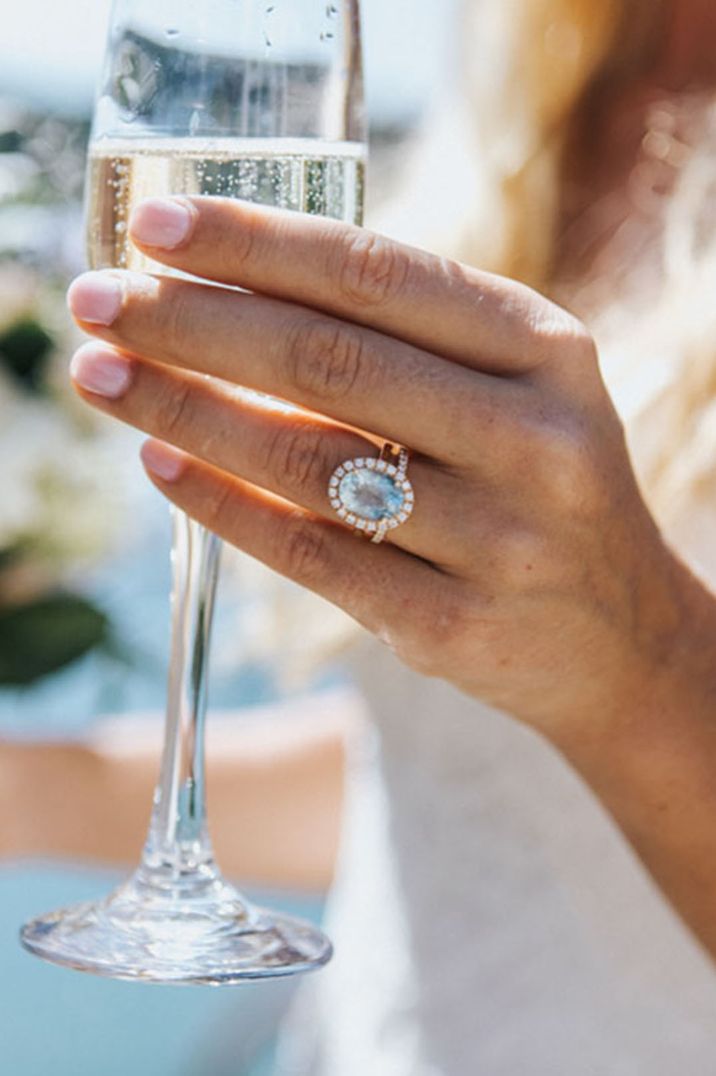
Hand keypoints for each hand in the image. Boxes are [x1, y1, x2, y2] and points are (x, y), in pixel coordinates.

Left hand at [66, 197, 699, 735]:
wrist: (619, 635)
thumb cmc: (541, 486)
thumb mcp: (512, 389)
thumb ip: (402, 345)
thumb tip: (229, 302)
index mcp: (544, 348)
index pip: (379, 275)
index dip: (258, 246)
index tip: (159, 227)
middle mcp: (533, 436)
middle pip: (329, 360)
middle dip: (192, 323)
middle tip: (98, 303)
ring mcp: (499, 538)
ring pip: (307, 459)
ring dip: (185, 410)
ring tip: (102, 378)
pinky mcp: (454, 625)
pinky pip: (312, 555)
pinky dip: (221, 506)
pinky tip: (161, 463)